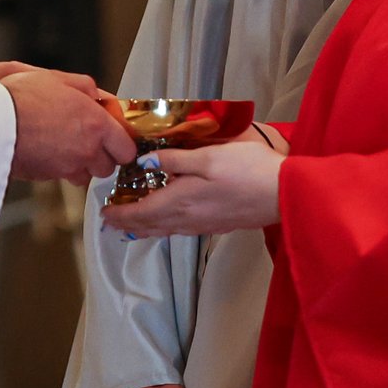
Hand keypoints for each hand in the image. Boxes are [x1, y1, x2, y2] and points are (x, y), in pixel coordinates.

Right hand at [3, 69, 135, 180]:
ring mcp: (67, 167)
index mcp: (96, 125)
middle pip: (108, 166)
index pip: (126, 148)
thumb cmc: (21, 99)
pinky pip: (62, 176)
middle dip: (102, 157)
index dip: (122, 144)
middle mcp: (86, 150)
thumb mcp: (58, 79)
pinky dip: (59, 168)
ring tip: (67, 148)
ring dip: (81, 166)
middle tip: (91, 141)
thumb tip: (96, 94)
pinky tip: (48, 151)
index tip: (117, 139)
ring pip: (85, 176)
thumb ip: (85, 87)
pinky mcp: (47, 177)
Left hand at [99, 140, 283, 238]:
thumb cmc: (247, 171)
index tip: (103, 214)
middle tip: (111, 220)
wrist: (284, 194)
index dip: (119, 215)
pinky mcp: (216, 225)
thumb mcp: (208, 157)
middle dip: (128, 223)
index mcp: (180, 201)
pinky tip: (166, 221)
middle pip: (149, 226)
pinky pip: (180, 229)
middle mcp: (187, 219)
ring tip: (132, 224)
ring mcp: (202, 225)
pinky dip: (164, 226)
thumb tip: (145, 162)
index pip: (140, 213)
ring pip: (164, 230)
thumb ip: (175, 160)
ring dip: (145, 227)